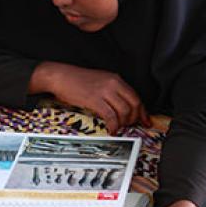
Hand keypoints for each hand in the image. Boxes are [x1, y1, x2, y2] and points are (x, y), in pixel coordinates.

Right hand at [31, 62, 149, 133]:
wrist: (60, 76)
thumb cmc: (77, 80)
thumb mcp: (100, 81)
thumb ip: (112, 91)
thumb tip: (122, 107)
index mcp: (116, 79)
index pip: (136, 96)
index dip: (142, 111)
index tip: (145, 120)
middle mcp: (113, 84)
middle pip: (134, 104)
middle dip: (134, 119)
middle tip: (129, 126)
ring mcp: (104, 91)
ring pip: (124, 111)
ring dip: (123, 123)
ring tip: (118, 127)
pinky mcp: (95, 100)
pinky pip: (111, 116)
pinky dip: (114, 125)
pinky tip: (111, 130)